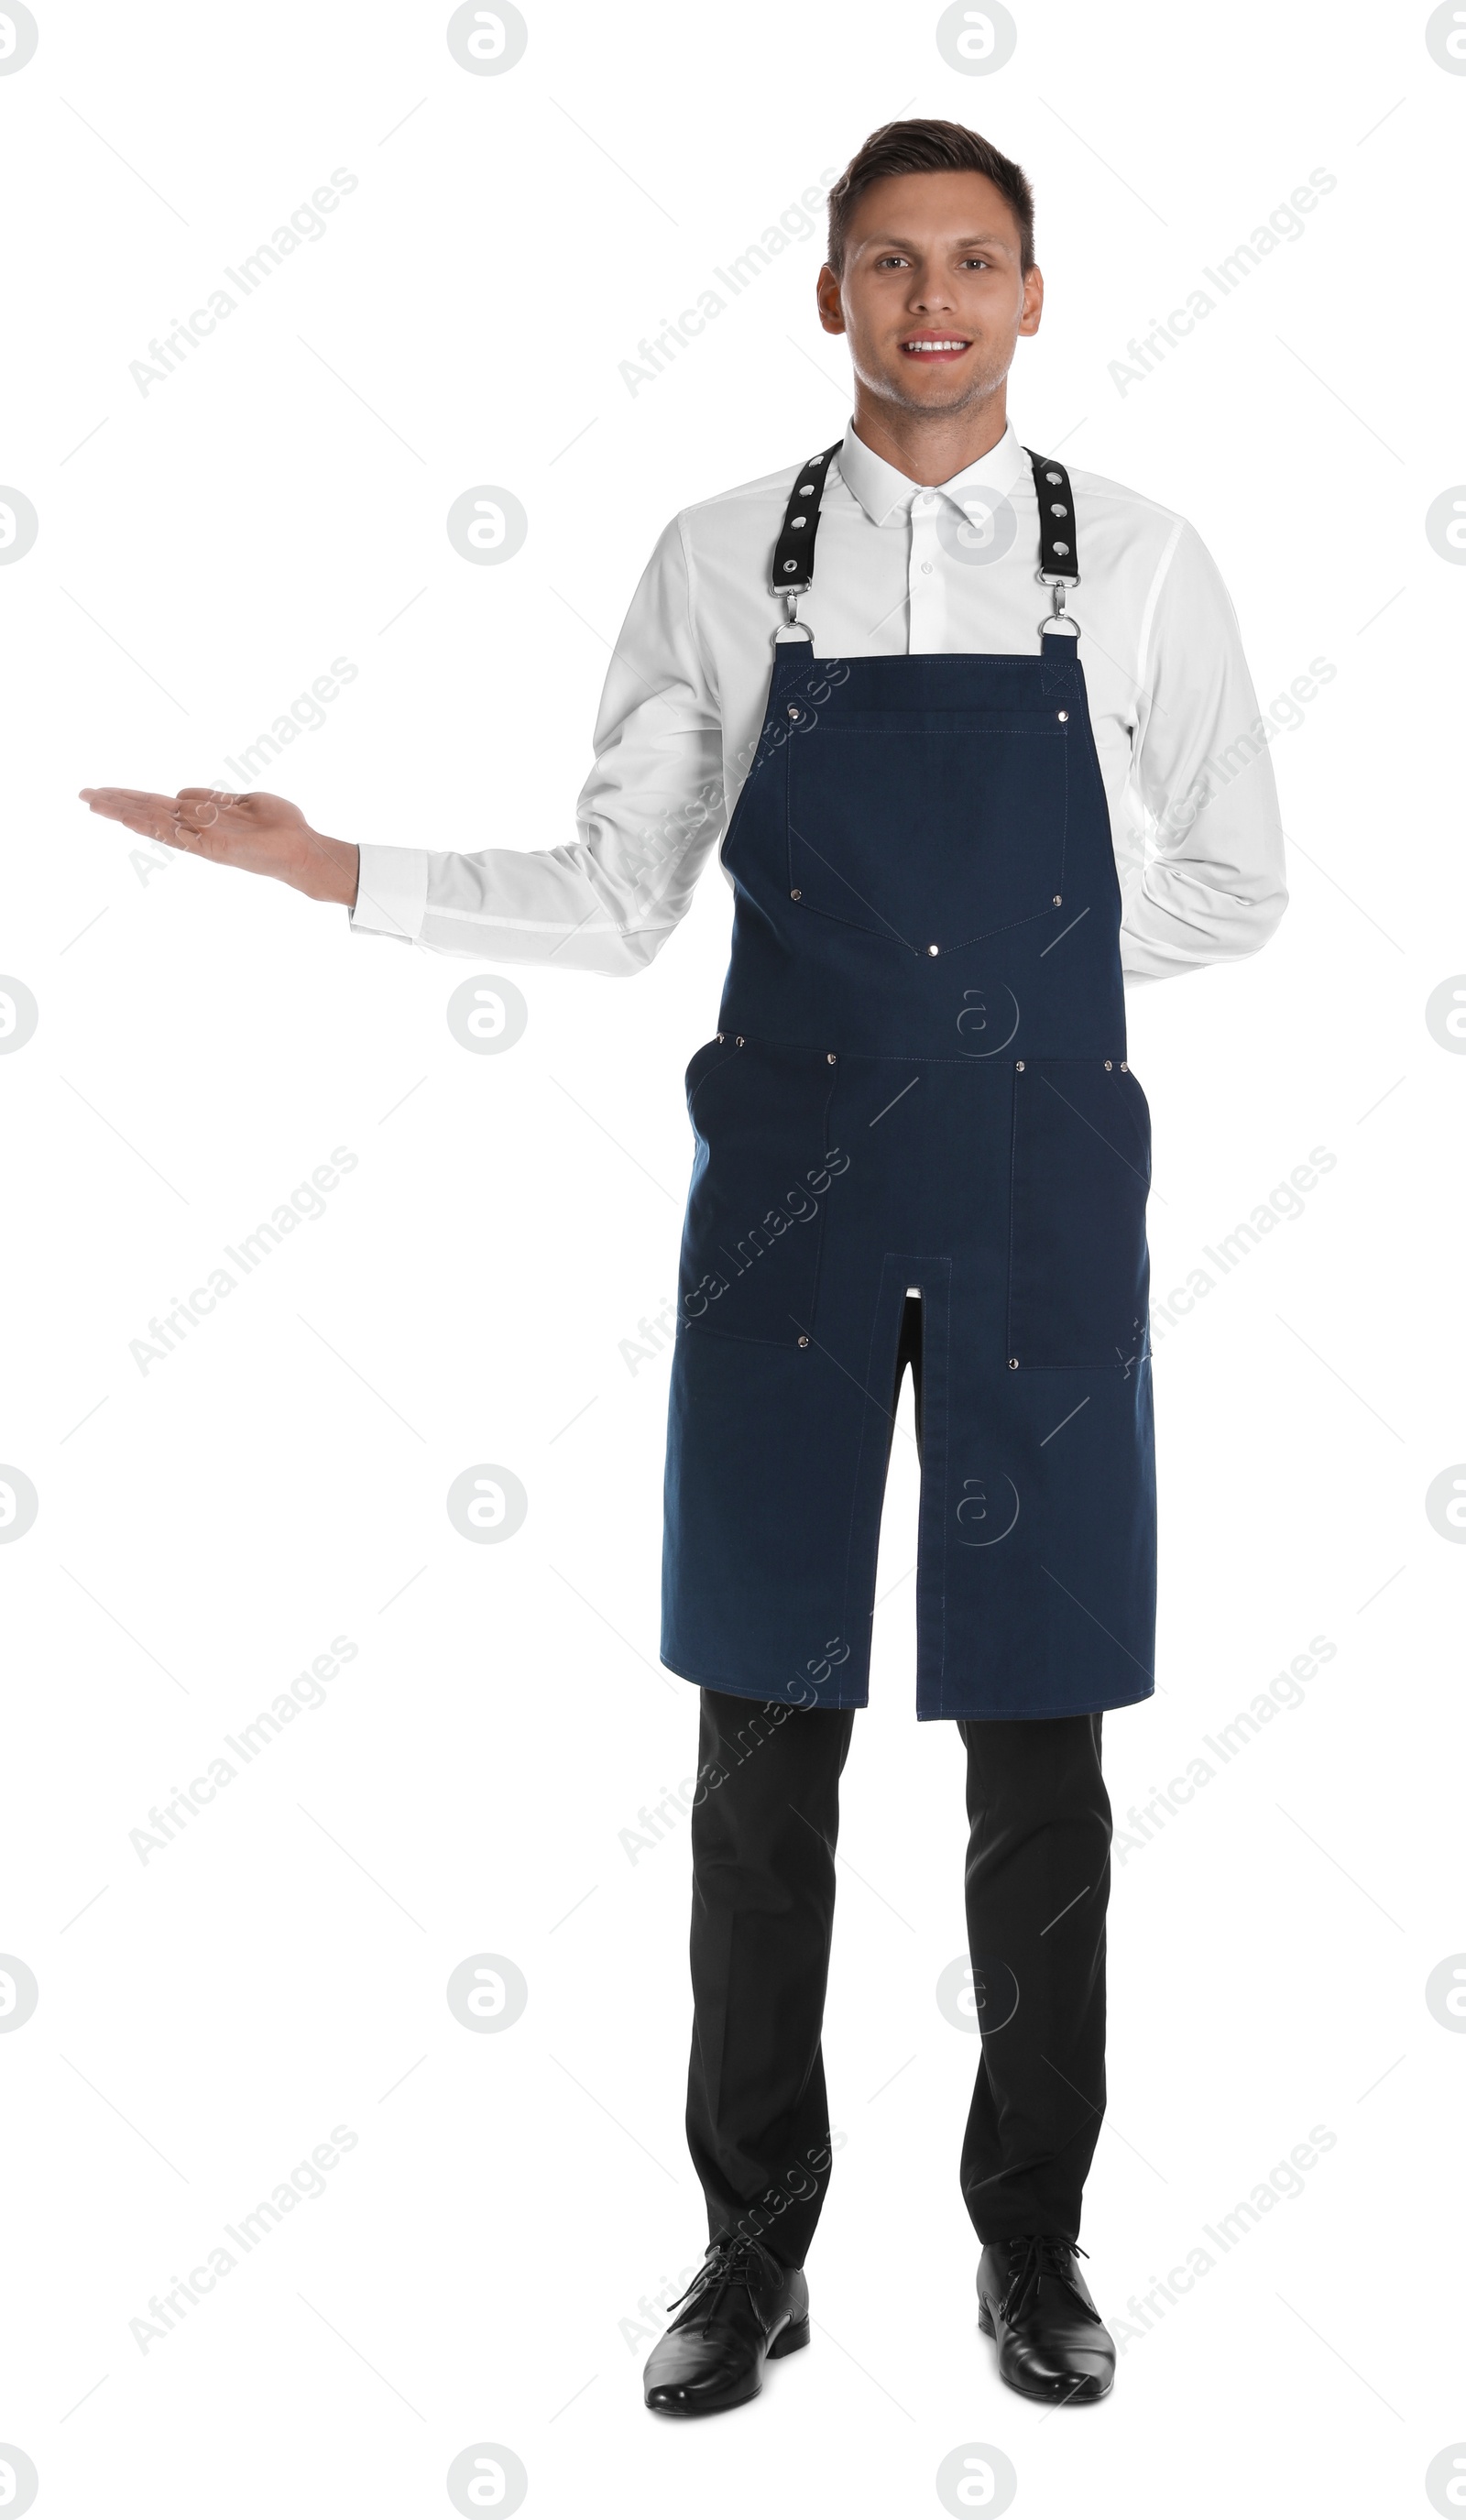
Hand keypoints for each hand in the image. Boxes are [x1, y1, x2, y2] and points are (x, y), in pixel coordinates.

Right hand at [77, 786, 359, 906]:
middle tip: (83, 795)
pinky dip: (153, 826)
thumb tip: (181, 794)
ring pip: (155, 822)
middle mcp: (197, 831)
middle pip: (147, 813)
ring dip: (124, 811)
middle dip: (116, 803)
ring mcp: (202, 840)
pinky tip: (130, 819)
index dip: (130, 798)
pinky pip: (178, 836)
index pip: (157, 805)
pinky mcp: (213, 848)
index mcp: (202, 819)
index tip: (103, 791)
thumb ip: (213, 798)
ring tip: (94, 803)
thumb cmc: (281, 827)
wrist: (304, 851)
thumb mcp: (245, 801)